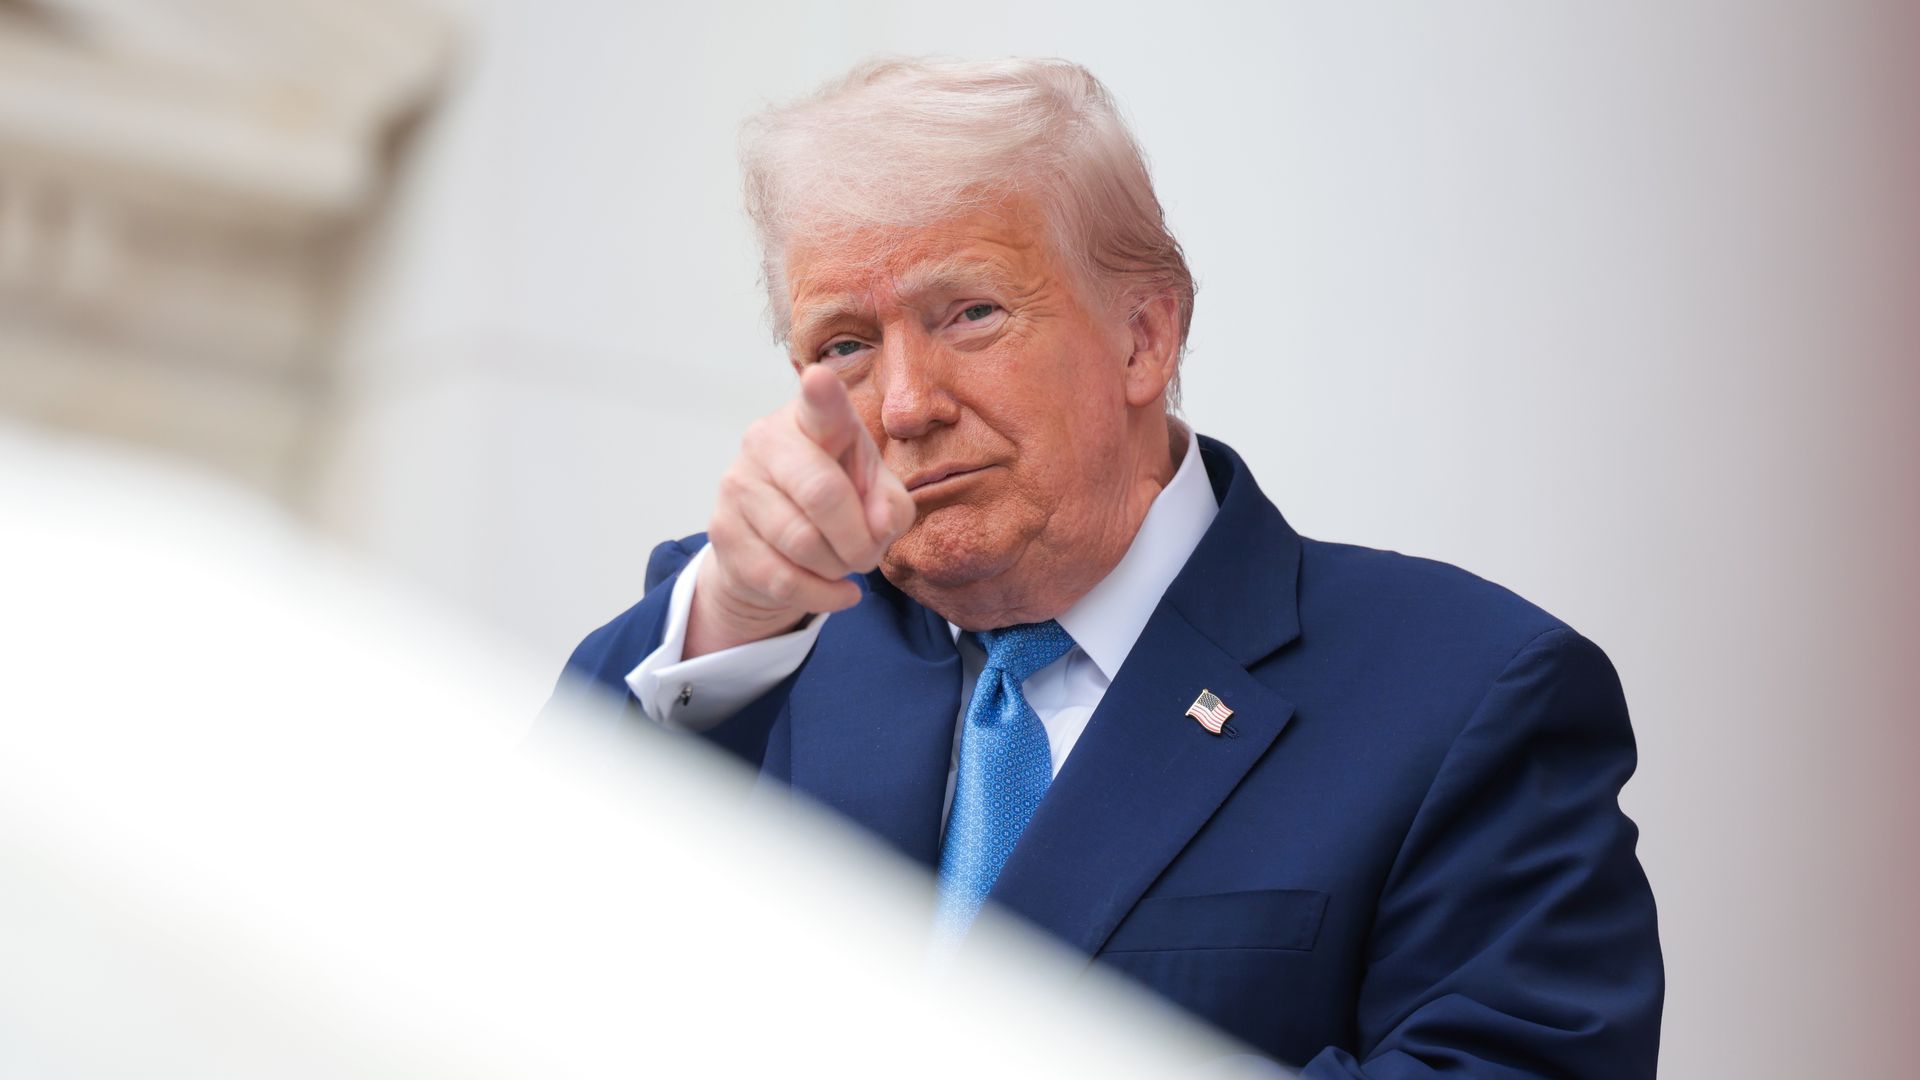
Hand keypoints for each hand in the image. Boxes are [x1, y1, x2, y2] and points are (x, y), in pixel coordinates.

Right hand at [686, 365, 916, 657]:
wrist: (769, 547)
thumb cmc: (834, 503)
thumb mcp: (874, 496)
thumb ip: (890, 505)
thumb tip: (878, 525)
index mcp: (812, 420)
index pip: (820, 406)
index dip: (822, 395)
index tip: (820, 379)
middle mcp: (766, 441)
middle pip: (822, 494)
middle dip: (857, 539)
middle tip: (867, 555)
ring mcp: (738, 485)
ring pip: (803, 543)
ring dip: (838, 567)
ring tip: (843, 564)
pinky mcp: (722, 532)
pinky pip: (783, 579)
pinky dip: (822, 594)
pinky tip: (835, 591)